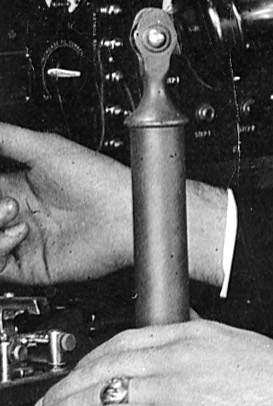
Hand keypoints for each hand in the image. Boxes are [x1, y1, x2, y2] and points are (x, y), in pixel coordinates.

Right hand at [0, 121, 132, 285]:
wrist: (128, 214)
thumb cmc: (101, 180)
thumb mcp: (45, 148)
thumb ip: (6, 138)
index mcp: (18, 188)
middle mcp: (19, 216)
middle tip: (7, 201)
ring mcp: (24, 242)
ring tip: (11, 212)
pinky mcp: (32, 266)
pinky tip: (19, 233)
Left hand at [28, 320, 272, 405]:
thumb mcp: (245, 346)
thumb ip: (209, 342)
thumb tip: (190, 336)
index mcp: (195, 334)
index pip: (126, 339)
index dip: (93, 358)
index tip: (81, 373)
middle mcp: (177, 354)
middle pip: (103, 363)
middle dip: (67, 384)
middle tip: (50, 401)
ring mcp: (171, 385)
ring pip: (97, 390)